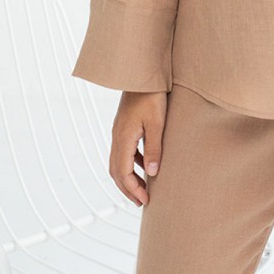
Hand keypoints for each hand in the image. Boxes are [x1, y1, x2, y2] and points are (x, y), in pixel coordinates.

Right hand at [109, 90, 168, 205]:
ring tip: (142, 188)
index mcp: (123, 138)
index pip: (123, 172)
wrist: (142, 72)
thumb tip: (152, 174)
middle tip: (142, 201)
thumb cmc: (152, 95)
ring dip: (128, 176)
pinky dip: (131, 162)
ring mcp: (119, 130)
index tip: (145, 200)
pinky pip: (124, 150)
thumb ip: (153, 149)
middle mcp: (117, 136)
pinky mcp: (124, 124)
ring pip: (118, 161)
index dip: (133, 189)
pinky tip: (145, 164)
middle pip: (116, 170)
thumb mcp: (157, 123)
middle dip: (127, 188)